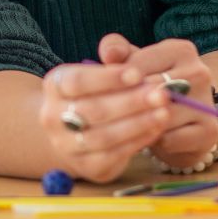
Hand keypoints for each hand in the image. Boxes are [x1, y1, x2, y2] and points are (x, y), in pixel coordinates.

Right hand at [37, 45, 172, 182]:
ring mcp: (67, 145)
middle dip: (131, 102)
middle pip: (92, 110)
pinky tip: (157, 129)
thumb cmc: (98, 91)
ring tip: (164, 112)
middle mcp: (53, 117)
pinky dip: (137, 142)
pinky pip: (112, 157)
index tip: (138, 74)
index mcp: (55, 86)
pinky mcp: (86, 167)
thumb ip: (114, 54)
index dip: (108, 78)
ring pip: (103, 137)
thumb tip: (118, 51)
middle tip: (161, 94)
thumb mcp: (103, 68)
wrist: (79, 129)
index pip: (78, 81)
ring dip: (138, 124)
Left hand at [102, 36, 217, 168]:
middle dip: (125, 106)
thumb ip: (116, 50)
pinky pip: (169, 139)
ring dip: (138, 125)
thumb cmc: (151, 87)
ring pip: (160, 117)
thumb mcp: (133, 64)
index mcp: (181, 50)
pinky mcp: (208, 132)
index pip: (137, 65)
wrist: (184, 123)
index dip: (115, 83)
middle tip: (108, 116)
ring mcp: (207, 103)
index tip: (104, 93)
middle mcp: (200, 72)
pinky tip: (144, 138)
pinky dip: (153, 141)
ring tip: (124, 127)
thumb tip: (109, 54)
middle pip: (149, 92)